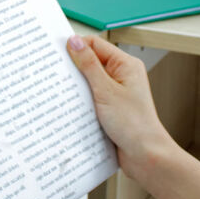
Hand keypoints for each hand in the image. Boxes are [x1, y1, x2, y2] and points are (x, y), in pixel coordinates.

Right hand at [66, 34, 178, 180]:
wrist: (145, 156)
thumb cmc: (134, 125)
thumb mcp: (106, 91)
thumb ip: (89, 65)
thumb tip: (74, 42)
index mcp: (126, 65)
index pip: (96, 44)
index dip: (76, 45)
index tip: (56, 51)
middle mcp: (122, 76)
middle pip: (91, 62)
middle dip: (73, 67)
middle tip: (54, 71)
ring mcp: (116, 92)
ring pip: (89, 81)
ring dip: (76, 86)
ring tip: (60, 90)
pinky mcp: (110, 107)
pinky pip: (90, 97)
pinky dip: (80, 100)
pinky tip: (70, 106)